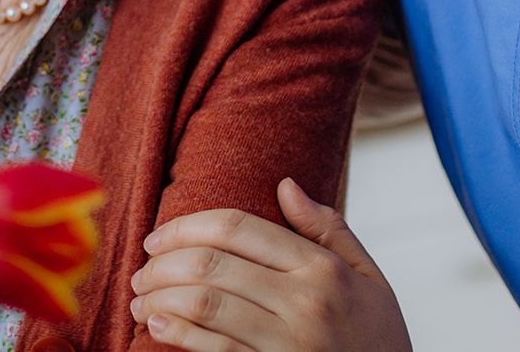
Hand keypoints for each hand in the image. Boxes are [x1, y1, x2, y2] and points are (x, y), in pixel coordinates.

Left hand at [130, 178, 410, 351]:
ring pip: (205, 305)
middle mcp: (304, 302)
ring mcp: (287, 343)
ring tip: (141, 298)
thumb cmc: (378, 340)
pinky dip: (176, 333)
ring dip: (160, 297)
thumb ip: (329, 230)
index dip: (186, 227)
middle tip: (143, 269)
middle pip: (212, 264)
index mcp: (322, 268)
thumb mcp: (370, 279)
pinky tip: (157, 325)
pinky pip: (214, 349)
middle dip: (163, 263)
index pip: (238, 227)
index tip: (159, 236)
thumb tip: (286, 185)